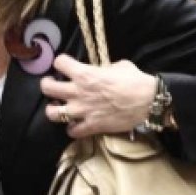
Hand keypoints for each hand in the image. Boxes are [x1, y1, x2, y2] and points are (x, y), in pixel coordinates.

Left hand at [40, 54, 155, 137]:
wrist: (148, 101)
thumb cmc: (135, 80)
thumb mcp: (118, 65)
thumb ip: (104, 68)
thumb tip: (102, 71)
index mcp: (84, 73)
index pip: (59, 62)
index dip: (61, 63)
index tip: (65, 66)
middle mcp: (78, 92)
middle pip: (47, 88)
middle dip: (47, 85)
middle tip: (53, 85)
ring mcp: (82, 111)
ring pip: (52, 113)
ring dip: (53, 110)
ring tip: (58, 107)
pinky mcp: (91, 126)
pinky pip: (71, 131)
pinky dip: (72, 129)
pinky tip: (76, 125)